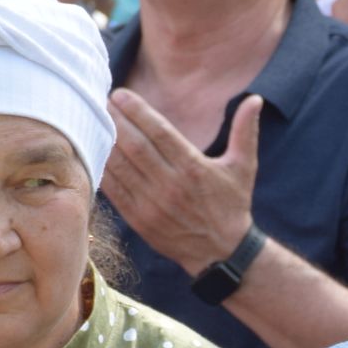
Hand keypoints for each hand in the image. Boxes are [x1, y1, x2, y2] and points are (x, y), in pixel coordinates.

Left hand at [103, 89, 259, 278]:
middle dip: (115, 120)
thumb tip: (255, 99)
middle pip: (135, 145)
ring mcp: (153, 204)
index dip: (137, 111)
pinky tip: (94, 152)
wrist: (223, 253)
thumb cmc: (233, 205)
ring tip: (93, 121)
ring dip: (105, 141)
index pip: (159, 132)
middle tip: (100, 101)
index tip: (120, 95)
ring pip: (121, 166)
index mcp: (194, 168)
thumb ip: (245, 131)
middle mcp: (171, 185)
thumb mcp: (244, 167)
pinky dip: (104, 169)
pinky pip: (115, 190)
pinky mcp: (140, 220)